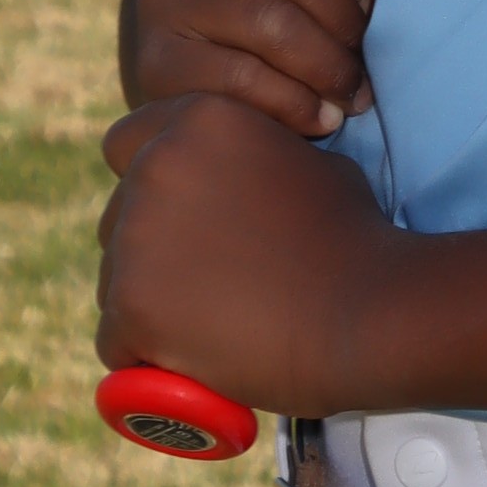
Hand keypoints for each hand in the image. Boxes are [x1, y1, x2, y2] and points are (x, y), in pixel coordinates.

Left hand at [97, 95, 399, 415]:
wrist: (373, 312)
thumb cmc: (356, 241)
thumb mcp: (312, 167)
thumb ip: (257, 162)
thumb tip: (239, 178)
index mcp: (199, 121)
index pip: (127, 144)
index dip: (151, 185)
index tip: (182, 223)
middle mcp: (157, 166)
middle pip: (117, 217)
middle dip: (149, 251)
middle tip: (204, 287)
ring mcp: (138, 236)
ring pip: (113, 281)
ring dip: (148, 305)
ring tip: (211, 330)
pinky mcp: (133, 304)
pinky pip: (116, 340)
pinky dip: (146, 358)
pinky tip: (189, 366)